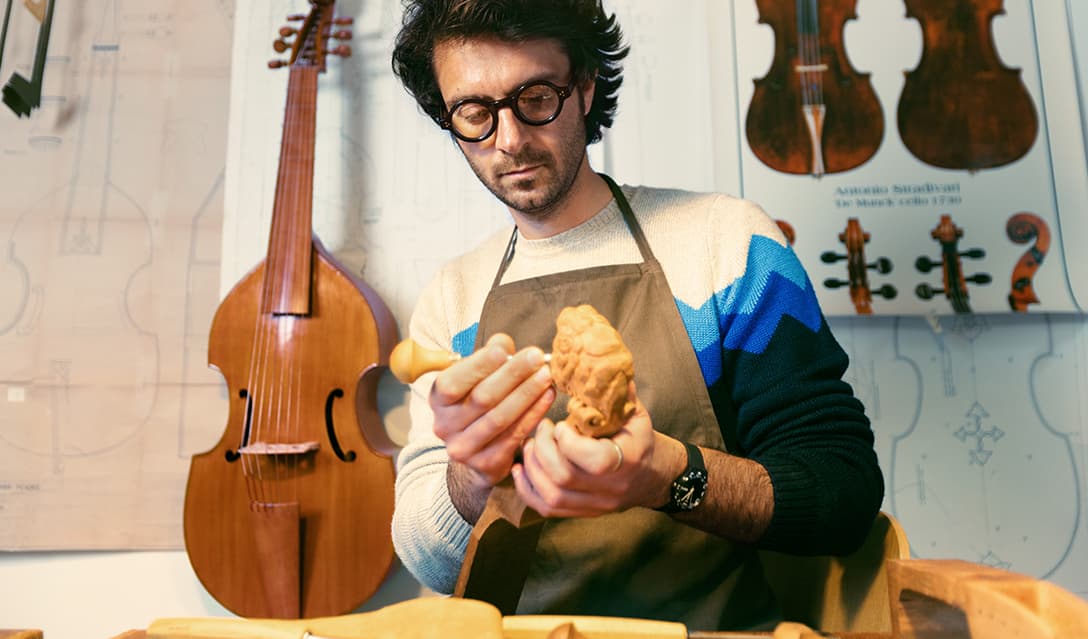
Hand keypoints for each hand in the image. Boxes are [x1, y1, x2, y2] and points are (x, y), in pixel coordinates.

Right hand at [429, 333, 555, 486]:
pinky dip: (533, 414)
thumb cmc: (477, 405)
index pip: (453, 382)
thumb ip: (487, 359)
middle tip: (535, 357)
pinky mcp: (486, 463)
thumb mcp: (474, 380)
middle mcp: (445, 425)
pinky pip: (514, 435)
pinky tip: (547, 397)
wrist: (475, 454)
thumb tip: (503, 343)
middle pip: (482, 398)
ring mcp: (464, 447)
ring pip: (499, 418)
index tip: (503, 349)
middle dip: (512, 374)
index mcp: (437, 400)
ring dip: (526, 394)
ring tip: (546, 376)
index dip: (478, 365)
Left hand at [512, 383, 673, 516]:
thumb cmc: (639, 439)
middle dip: (543, 450)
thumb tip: (601, 359)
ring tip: (530, 446)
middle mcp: (611, 488)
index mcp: (628, 460)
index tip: (560, 423)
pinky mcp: (582, 513)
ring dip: (533, 468)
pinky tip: (521, 468)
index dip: (568, 442)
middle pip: (564, 479)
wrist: (652, 477)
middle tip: (541, 429)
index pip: (594, 460)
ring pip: (552, 497)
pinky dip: (528, 490)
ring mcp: (595, 505)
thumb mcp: (635, 413)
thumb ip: (617, 392)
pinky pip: (547, 509)